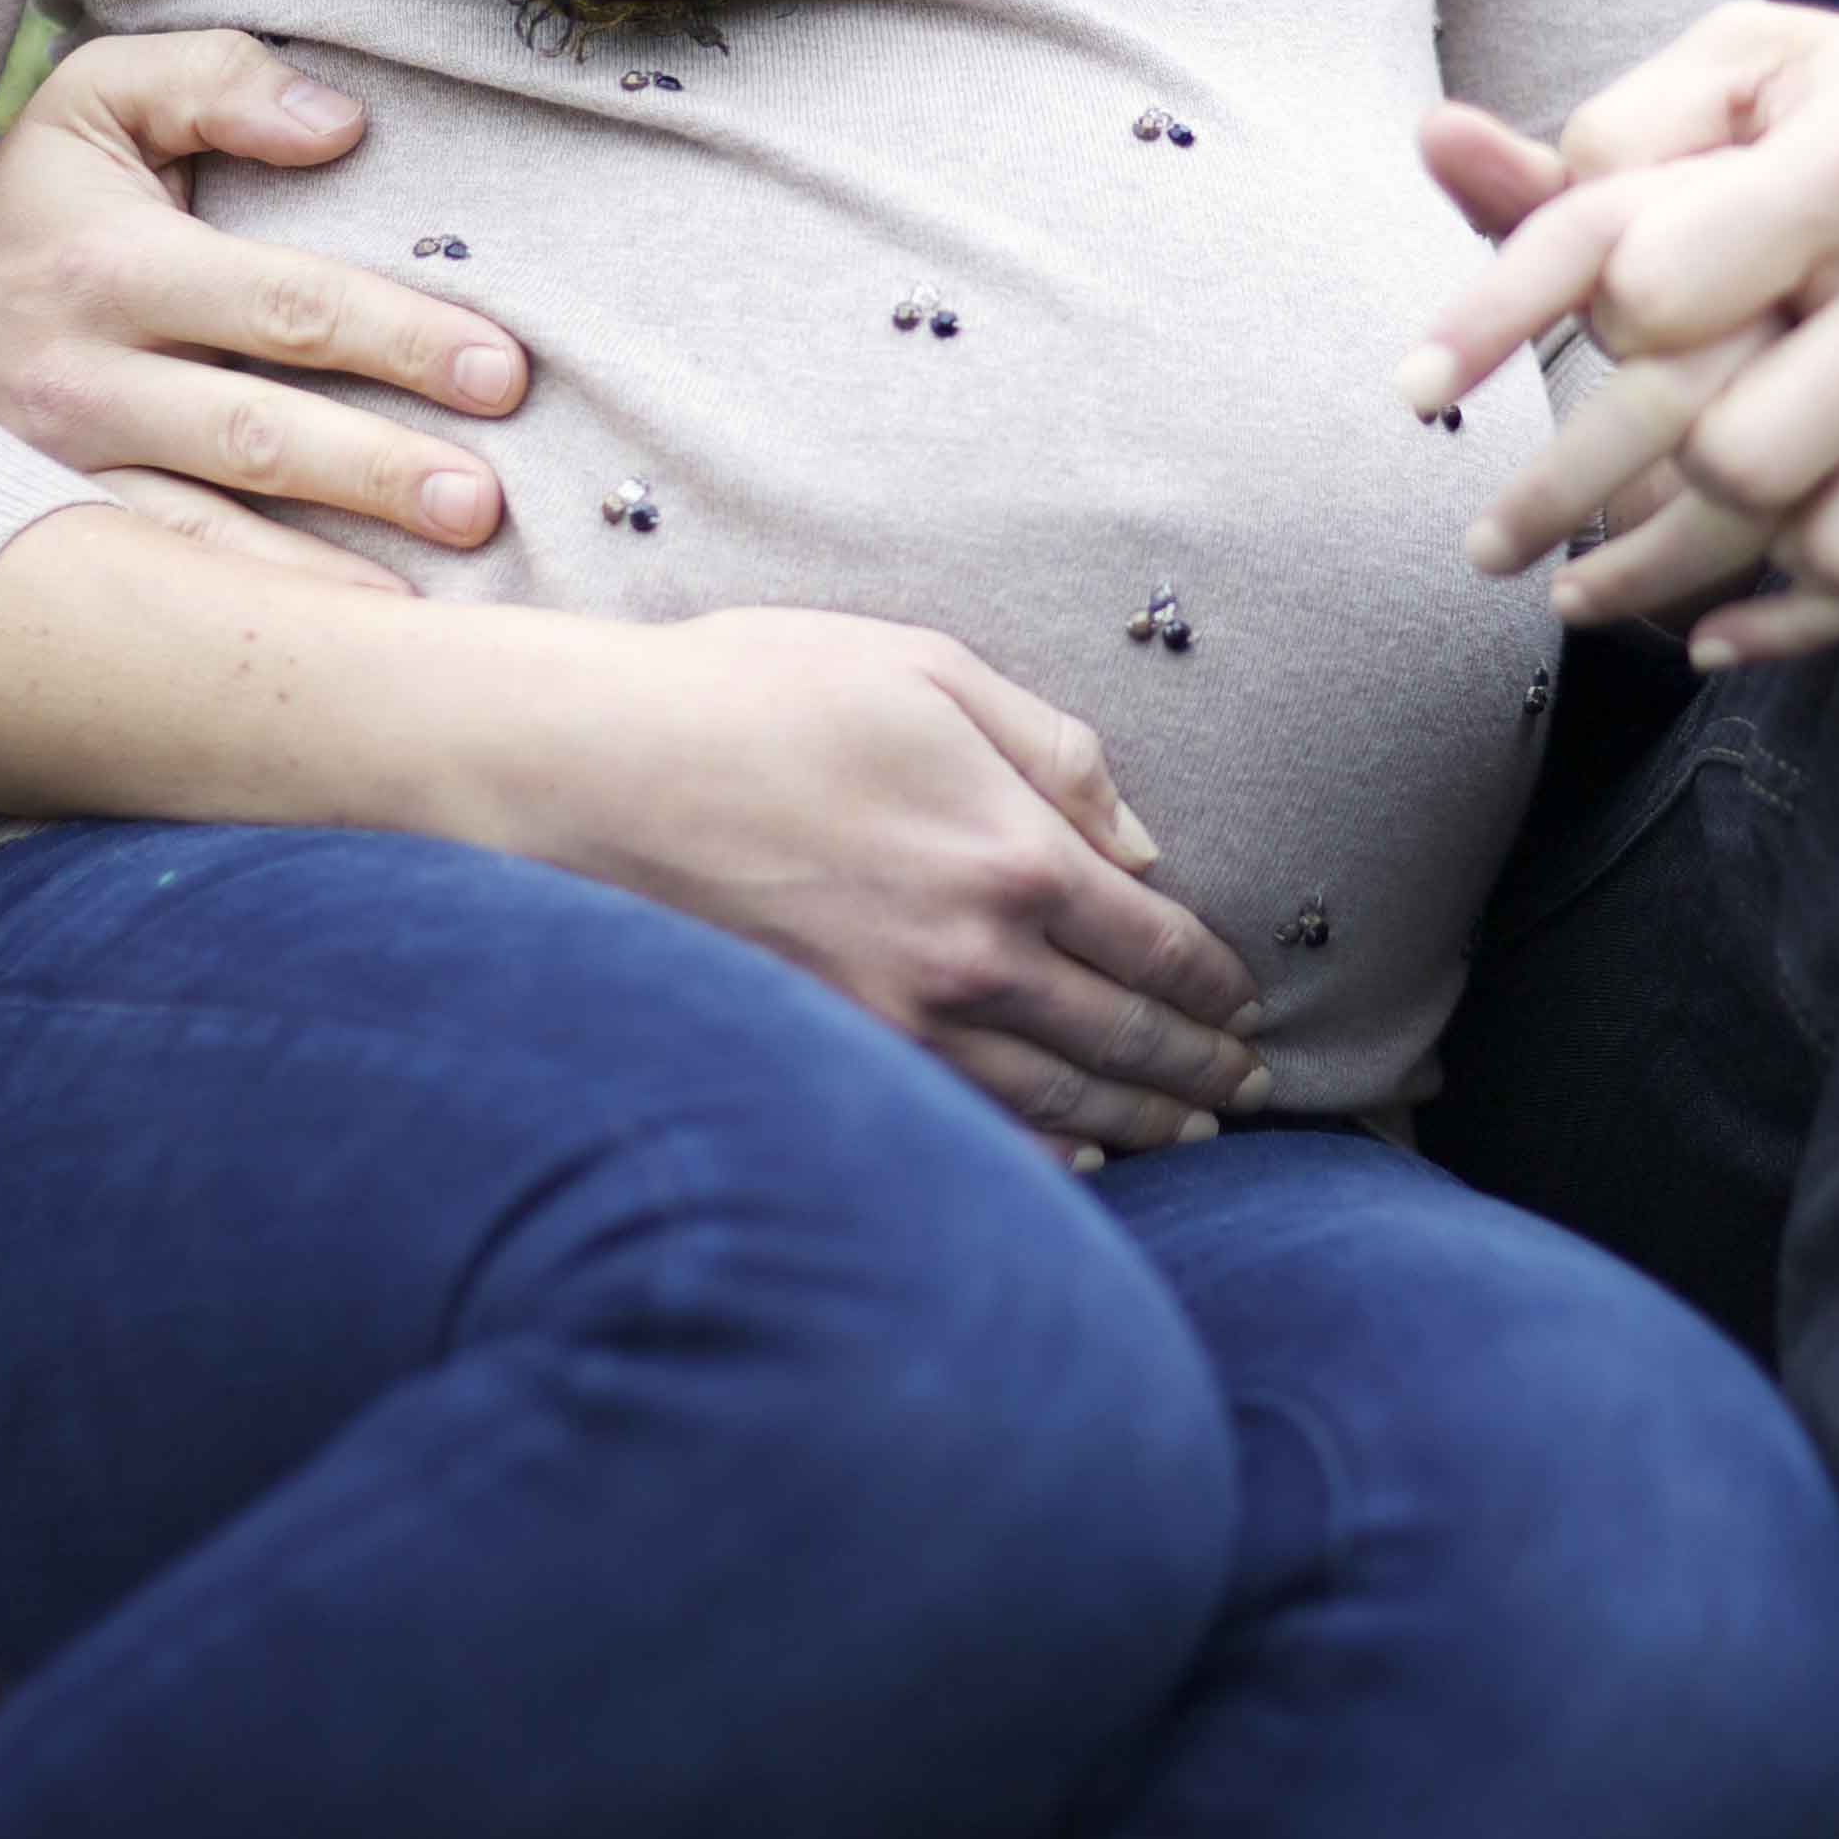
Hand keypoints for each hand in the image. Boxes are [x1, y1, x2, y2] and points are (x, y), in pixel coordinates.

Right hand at [0, 31, 528, 582]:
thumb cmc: (33, 197)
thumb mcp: (100, 98)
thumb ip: (219, 80)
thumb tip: (339, 125)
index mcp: (115, 267)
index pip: (283, 305)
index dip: (397, 338)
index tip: (502, 373)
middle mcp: (82, 381)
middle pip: (256, 435)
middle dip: (376, 474)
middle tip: (482, 505)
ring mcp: (57, 475)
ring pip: (200, 538)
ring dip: (314, 579)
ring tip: (421, 619)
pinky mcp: (43, 542)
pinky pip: (150, 590)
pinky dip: (233, 626)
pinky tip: (318, 660)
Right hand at [481, 608, 1274, 1164]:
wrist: (593, 772)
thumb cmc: (756, 698)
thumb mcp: (927, 671)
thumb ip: (1054, 755)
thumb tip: (1140, 847)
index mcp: (1011, 853)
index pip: (1155, 945)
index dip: (1214, 984)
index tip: (1246, 1005)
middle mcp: (971, 959)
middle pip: (1123, 1040)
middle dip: (1197, 1068)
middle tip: (1245, 1089)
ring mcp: (899, 1025)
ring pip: (1057, 1102)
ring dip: (1138, 1124)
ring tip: (1186, 1134)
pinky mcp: (834, 1060)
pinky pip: (964, 1133)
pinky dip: (1037, 1162)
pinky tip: (1073, 1167)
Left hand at [1399, 0, 1838, 665]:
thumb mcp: (1771, 75)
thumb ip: (1614, 127)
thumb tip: (1438, 142)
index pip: (1647, 271)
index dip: (1518, 327)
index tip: (1414, 392)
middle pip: (1732, 454)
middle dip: (1586, 507)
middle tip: (1489, 546)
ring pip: (1836, 553)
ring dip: (1702, 587)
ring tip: (1601, 594)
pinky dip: (1822, 618)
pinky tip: (1736, 617)